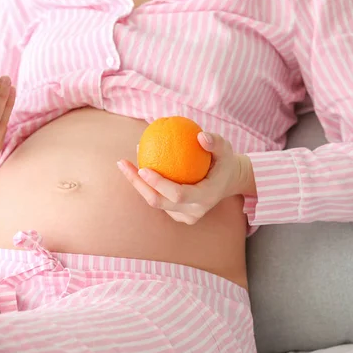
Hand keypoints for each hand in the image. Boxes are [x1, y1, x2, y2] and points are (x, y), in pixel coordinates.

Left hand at [118, 132, 255, 224]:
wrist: (228, 181)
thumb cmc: (224, 160)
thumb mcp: (225, 147)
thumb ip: (214, 142)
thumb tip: (200, 136)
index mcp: (206, 197)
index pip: (178, 195)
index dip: (159, 184)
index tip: (143, 167)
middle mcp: (194, 211)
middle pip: (159, 202)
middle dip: (138, 184)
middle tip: (123, 163)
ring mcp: (186, 216)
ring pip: (155, 202)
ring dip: (138, 184)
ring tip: (124, 163)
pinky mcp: (178, 215)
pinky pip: (158, 200)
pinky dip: (146, 185)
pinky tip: (136, 167)